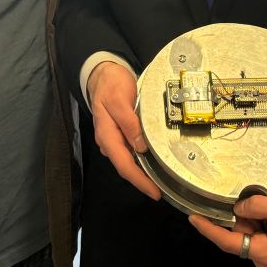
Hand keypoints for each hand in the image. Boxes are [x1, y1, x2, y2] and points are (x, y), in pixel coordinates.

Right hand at [86, 62, 160, 199]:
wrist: (104, 74)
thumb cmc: (110, 84)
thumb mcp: (119, 100)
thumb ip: (129, 123)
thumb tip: (141, 146)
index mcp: (107, 135)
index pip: (123, 165)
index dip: (139, 180)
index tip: (154, 192)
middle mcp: (109, 141)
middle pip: (127, 167)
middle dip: (143, 181)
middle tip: (162, 190)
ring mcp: (115, 138)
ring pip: (129, 160)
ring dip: (143, 172)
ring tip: (160, 181)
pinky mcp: (121, 133)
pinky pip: (131, 151)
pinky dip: (142, 159)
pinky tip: (153, 162)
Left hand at [188, 194, 266, 266]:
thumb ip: (256, 206)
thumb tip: (238, 208)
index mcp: (265, 253)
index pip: (228, 241)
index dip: (209, 229)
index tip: (193, 218)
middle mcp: (266, 261)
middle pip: (241, 234)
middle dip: (246, 215)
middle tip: (262, 200)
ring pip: (252, 231)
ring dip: (258, 216)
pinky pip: (262, 233)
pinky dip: (265, 220)